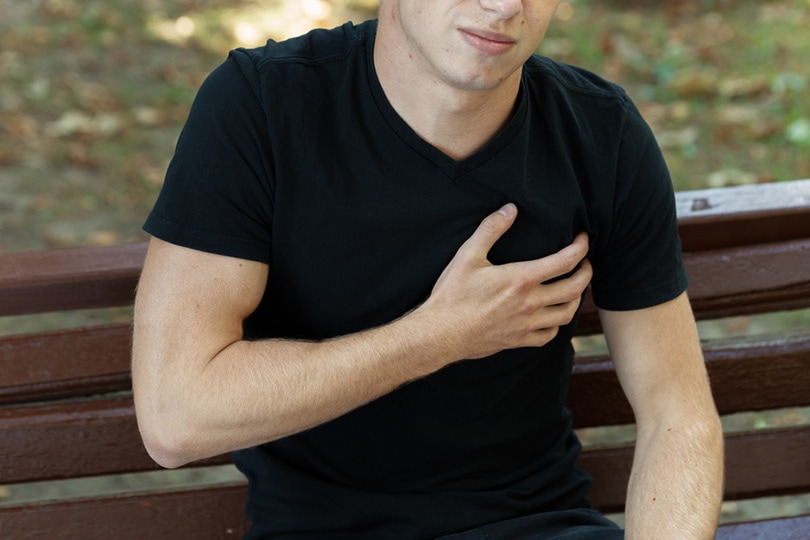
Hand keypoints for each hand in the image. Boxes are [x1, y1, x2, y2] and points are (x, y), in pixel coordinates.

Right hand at [416, 203, 591, 362]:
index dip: (580, 248)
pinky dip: (557, 325)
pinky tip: (552, 316)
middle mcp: (530, 303)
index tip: (583, 240)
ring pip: (566, 314)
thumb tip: (510, 209)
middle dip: (586, 272)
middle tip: (585, 263)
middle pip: (574, 288)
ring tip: (574, 288)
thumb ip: (491, 229)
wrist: (440, 334)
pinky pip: (549, 335)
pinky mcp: (518, 341)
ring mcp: (526, 324)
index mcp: (521, 279)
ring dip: (576, 299)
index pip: (565, 261)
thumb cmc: (452, 295)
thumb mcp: (467, 255)